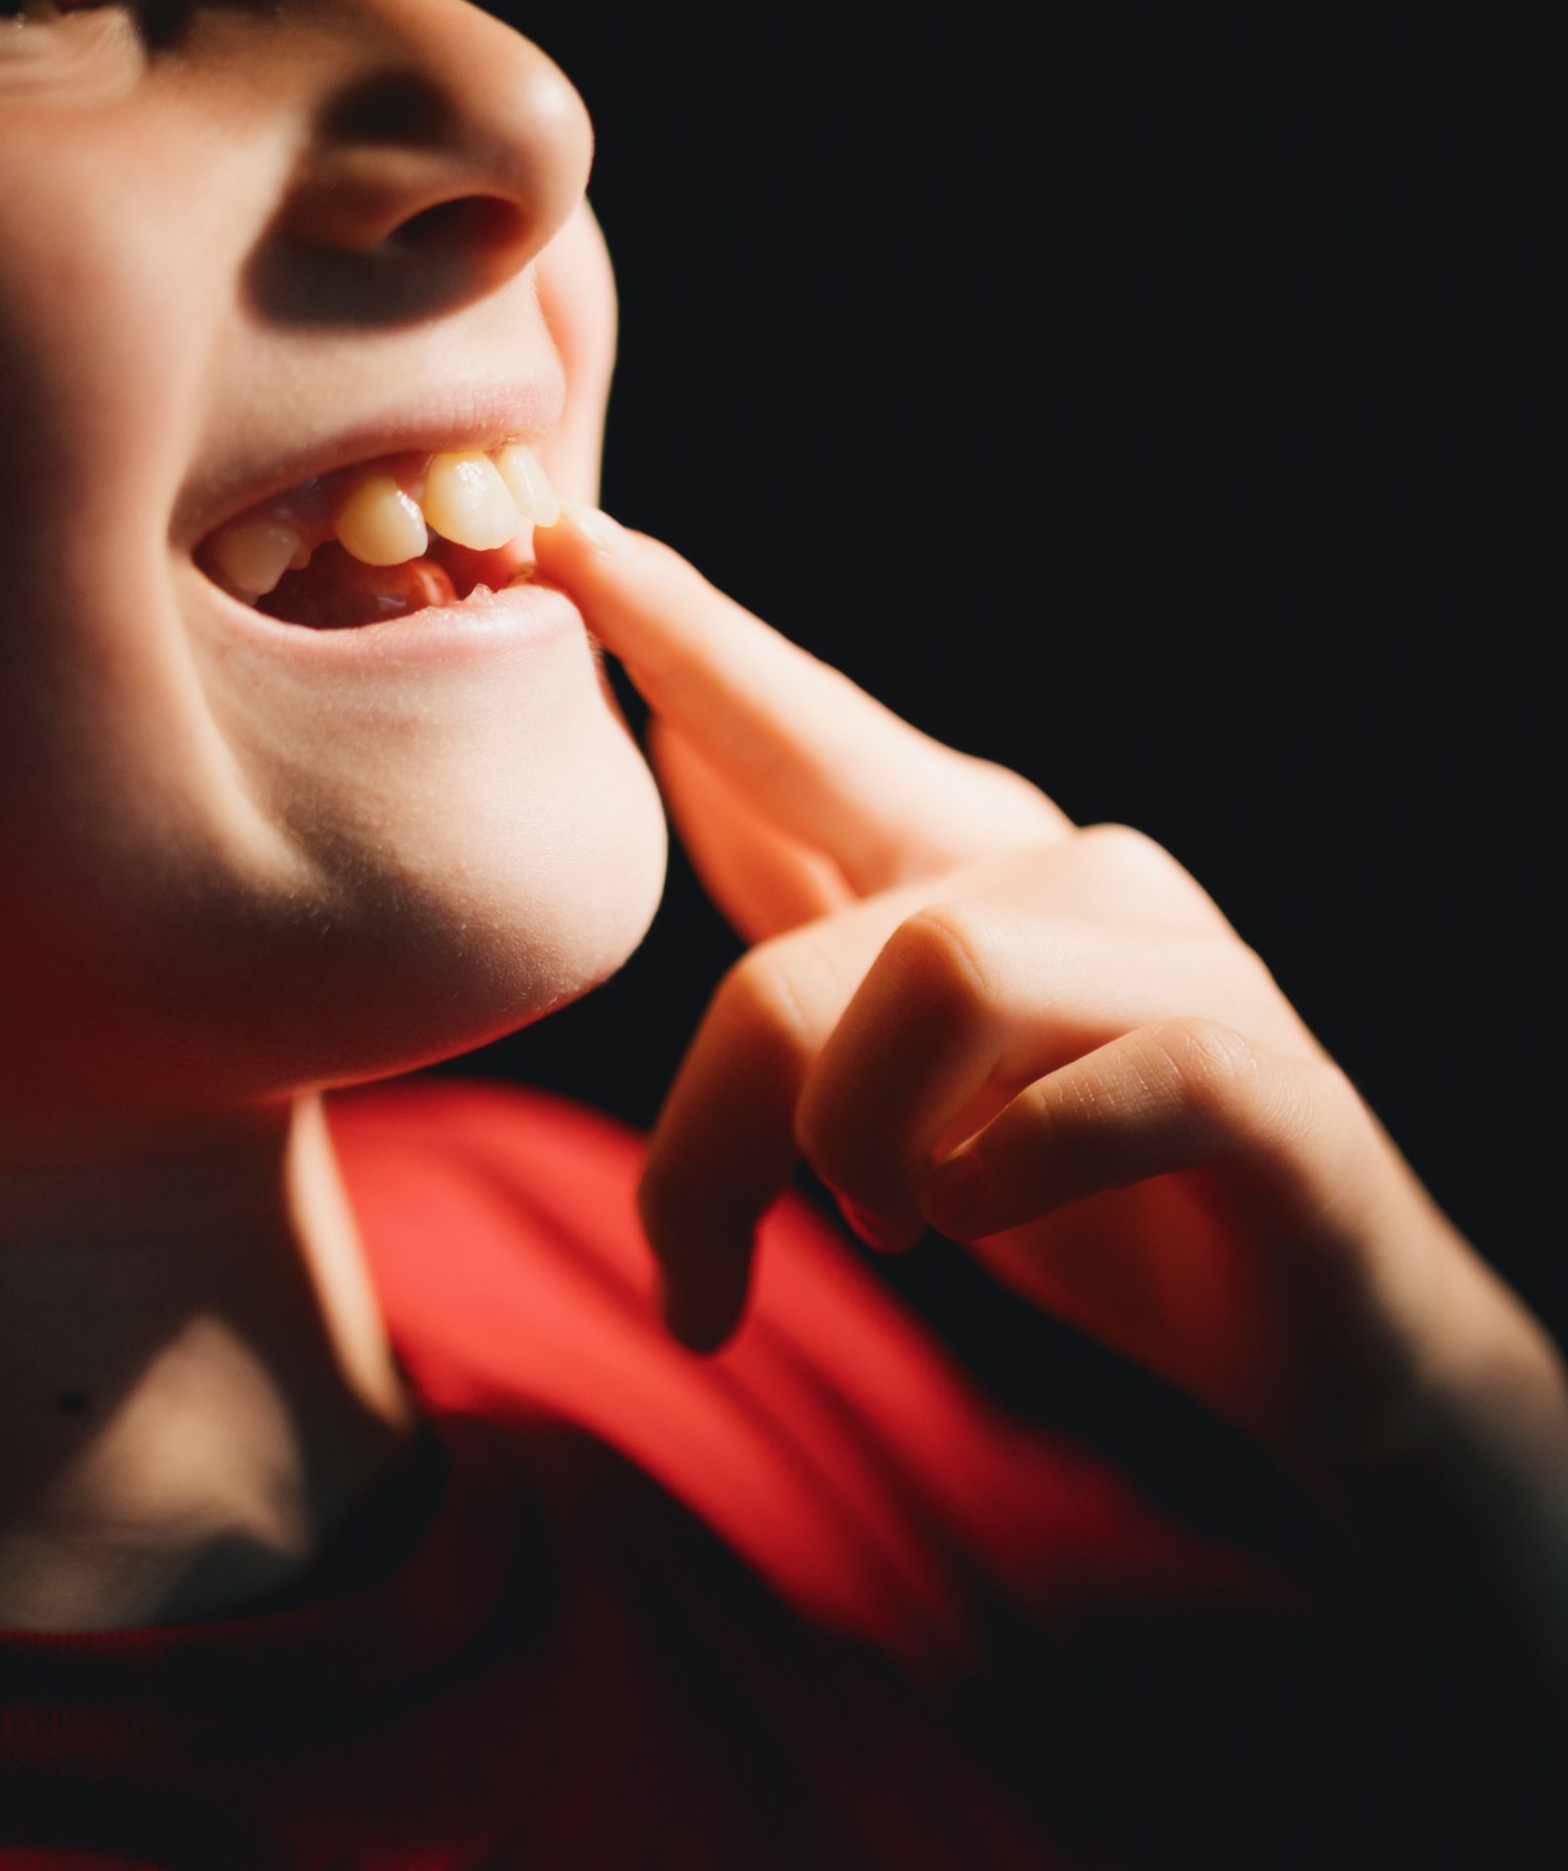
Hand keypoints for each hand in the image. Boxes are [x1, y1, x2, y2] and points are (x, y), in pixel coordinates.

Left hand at [534, 506, 1567, 1481]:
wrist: (1313, 1338)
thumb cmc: (1091, 1195)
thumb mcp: (909, 1062)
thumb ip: (811, 913)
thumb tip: (682, 763)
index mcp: (963, 865)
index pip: (799, 728)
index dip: (682, 634)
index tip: (558, 532)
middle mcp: (1066, 875)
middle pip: (794, 958)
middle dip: (711, 1144)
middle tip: (701, 1277)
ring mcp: (1179, 962)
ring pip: (932, 976)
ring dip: (868, 1147)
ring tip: (908, 1228)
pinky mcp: (1266, 1081)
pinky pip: (1097, 1083)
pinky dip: (1007, 1178)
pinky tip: (996, 1219)